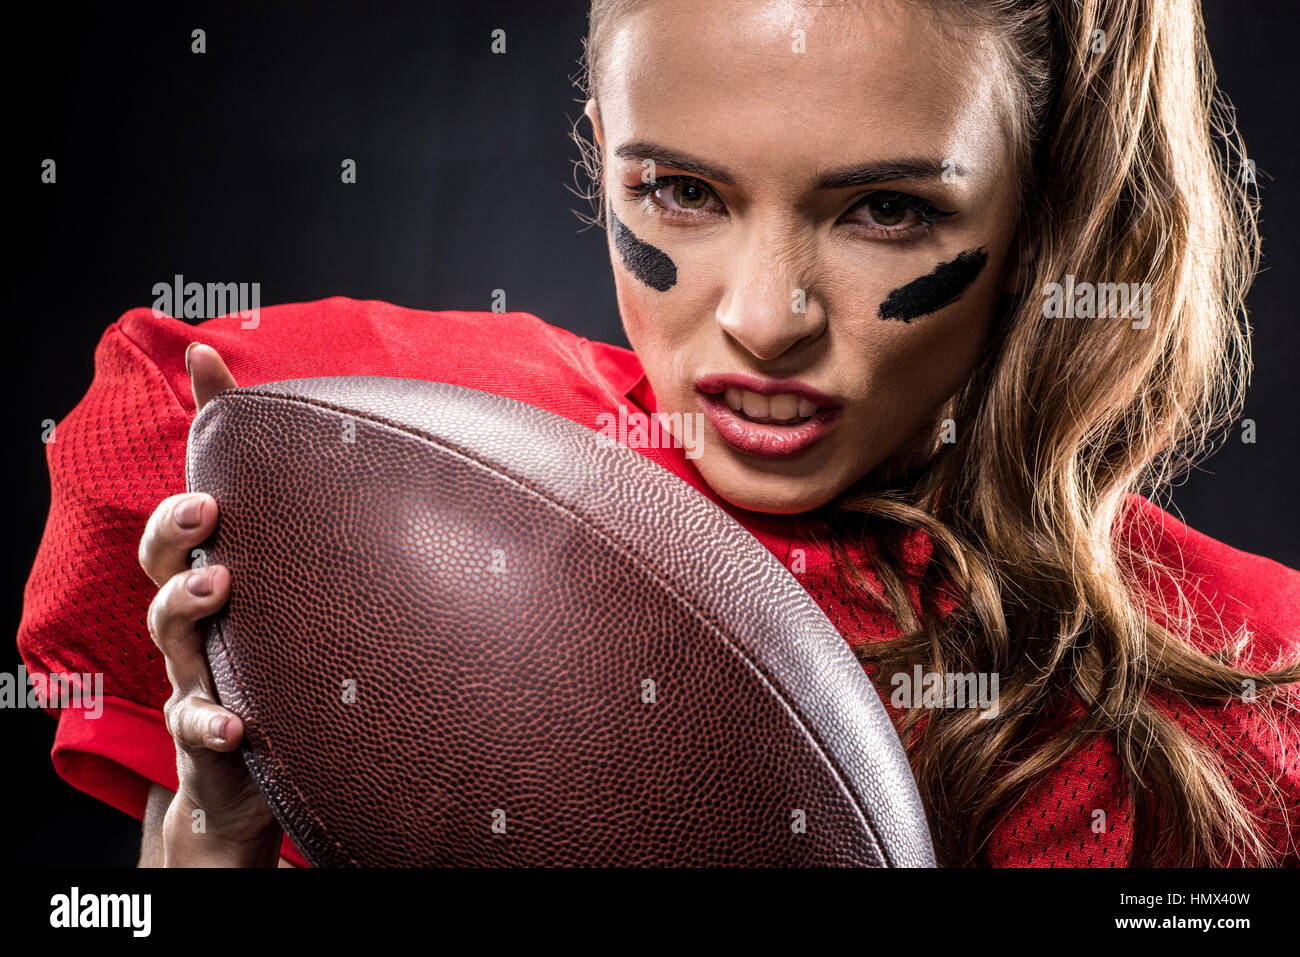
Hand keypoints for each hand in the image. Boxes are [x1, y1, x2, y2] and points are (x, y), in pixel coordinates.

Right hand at [139, 344, 281, 865]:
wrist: (261, 764)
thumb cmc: (291, 659)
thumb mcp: (306, 588)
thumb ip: (326, 523)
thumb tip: (372, 444)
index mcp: (227, 568)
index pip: (201, 494)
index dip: (203, 425)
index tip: (209, 361)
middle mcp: (203, 613)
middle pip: (163, 555)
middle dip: (176, 523)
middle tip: (210, 506)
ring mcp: (198, 670)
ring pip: (168, 631)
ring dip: (184, 604)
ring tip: (216, 583)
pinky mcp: (208, 732)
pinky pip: (197, 726)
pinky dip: (210, 721)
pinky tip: (238, 722)